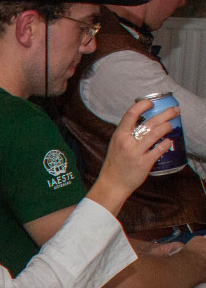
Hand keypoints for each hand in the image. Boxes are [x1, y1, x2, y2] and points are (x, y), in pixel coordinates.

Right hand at [92, 97, 177, 213]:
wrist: (112, 184)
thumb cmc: (115, 163)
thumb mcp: (116, 144)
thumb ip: (128, 133)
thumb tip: (145, 121)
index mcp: (119, 135)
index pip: (131, 113)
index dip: (143, 105)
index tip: (151, 103)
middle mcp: (127, 142)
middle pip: (150, 122)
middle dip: (166, 114)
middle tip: (175, 110)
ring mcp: (135, 153)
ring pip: (156, 133)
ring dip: (168, 127)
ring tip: (171, 126)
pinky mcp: (144, 163)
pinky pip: (159, 149)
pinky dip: (166, 143)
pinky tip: (168, 141)